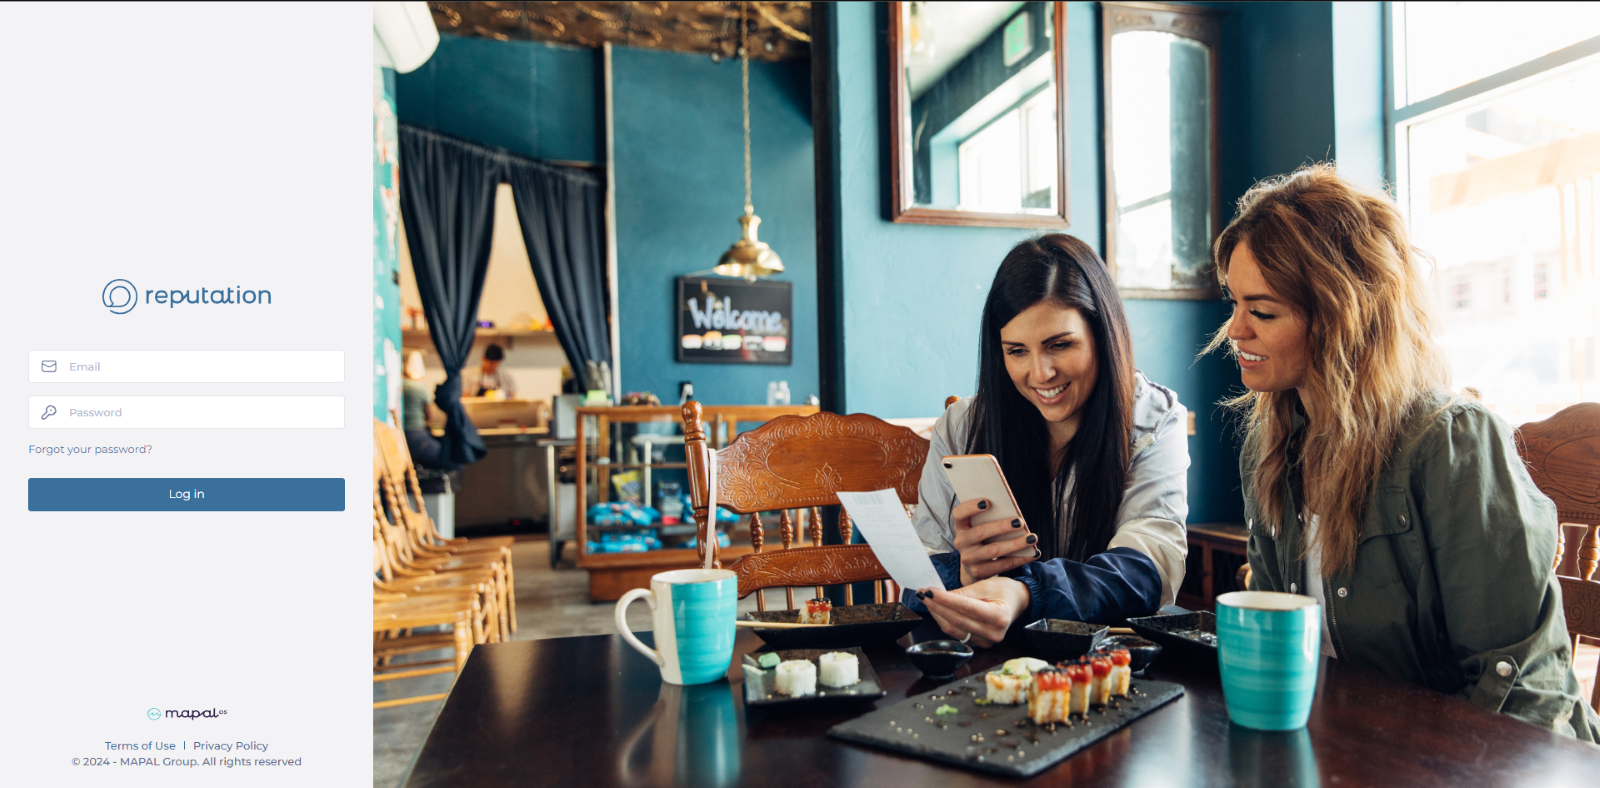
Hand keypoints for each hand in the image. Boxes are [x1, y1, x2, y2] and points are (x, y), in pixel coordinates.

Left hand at [915, 577, 1031, 647]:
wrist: (1017, 603)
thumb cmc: (1003, 591)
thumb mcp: (986, 585)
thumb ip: (963, 593)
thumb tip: (939, 596)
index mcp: (999, 616)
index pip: (966, 608)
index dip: (945, 600)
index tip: (928, 591)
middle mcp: (994, 633)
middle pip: (957, 621)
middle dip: (936, 606)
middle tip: (922, 593)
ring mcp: (986, 642)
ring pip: (953, 629)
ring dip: (937, 614)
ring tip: (927, 600)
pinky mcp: (979, 644)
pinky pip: (956, 633)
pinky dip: (944, 621)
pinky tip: (937, 609)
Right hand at [950, 498, 1038, 585]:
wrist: (972, 567)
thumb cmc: (982, 539)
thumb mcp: (978, 527)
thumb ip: (988, 518)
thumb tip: (1012, 512)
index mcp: (960, 526)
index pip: (959, 513)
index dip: (971, 507)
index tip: (988, 502)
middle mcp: (961, 542)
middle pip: (980, 532)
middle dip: (1001, 526)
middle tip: (1020, 522)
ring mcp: (969, 559)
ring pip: (993, 550)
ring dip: (1015, 544)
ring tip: (1032, 538)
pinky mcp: (979, 573)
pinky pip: (1003, 565)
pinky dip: (1020, 559)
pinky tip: (1033, 553)